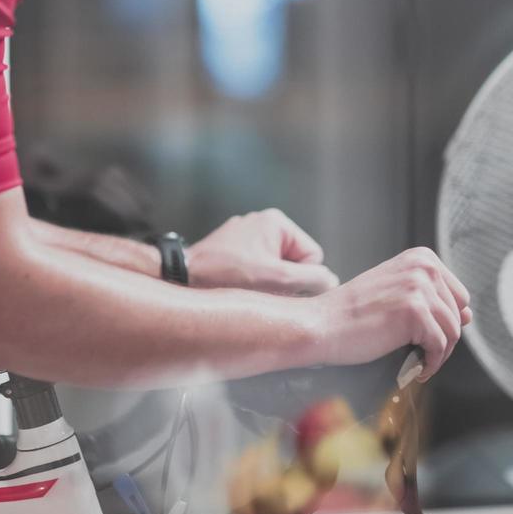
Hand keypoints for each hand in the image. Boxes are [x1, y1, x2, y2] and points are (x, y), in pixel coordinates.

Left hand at [186, 208, 339, 295]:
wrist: (181, 280)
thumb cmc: (228, 278)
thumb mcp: (280, 281)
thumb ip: (314, 279)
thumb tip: (330, 282)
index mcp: (276, 222)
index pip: (312, 256)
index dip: (301, 278)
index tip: (279, 287)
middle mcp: (260, 222)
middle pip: (293, 262)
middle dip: (283, 282)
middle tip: (262, 291)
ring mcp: (243, 236)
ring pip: (273, 269)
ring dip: (267, 285)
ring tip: (245, 290)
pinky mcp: (228, 250)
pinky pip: (254, 269)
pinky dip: (249, 282)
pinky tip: (235, 288)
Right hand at [309, 247, 471, 381]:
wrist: (322, 325)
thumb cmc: (352, 314)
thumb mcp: (396, 294)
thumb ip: (431, 299)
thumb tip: (468, 315)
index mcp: (421, 258)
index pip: (459, 295)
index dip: (446, 322)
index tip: (427, 337)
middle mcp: (424, 267)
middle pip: (459, 314)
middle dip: (444, 339)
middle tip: (422, 354)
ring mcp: (420, 287)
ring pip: (452, 332)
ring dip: (438, 354)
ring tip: (419, 363)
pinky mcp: (415, 311)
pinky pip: (440, 346)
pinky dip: (431, 363)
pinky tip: (417, 368)